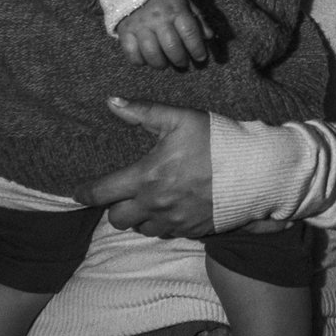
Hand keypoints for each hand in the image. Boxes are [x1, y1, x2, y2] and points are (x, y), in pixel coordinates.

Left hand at [88, 98, 216, 237]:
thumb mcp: (181, 118)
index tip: (79, 192)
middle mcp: (156, 205)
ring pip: (142, 229)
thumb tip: (111, 102)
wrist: (256, 171)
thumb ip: (143, 111)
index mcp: (147, 177)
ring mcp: (174, 221)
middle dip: (116, 207)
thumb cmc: (217, 141)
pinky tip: (172, 207)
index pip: (102, 193)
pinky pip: (166, 233)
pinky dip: (163, 223)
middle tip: (124, 194)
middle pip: (117, 219)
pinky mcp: (191, 231)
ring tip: (149, 201)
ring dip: (140, 217)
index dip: (85, 193)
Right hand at [116, 0, 208, 69]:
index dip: (197, 49)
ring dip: (161, 63)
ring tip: (165, 63)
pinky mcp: (125, 30)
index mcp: (175, 9)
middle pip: (171, 46)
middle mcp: (157, 17)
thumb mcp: (187, 2)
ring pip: (151, 53)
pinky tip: (146, 59)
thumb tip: (209, 37)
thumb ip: (198, 20)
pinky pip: (131, 53)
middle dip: (180, 60)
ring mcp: (139, 24)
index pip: (189, 32)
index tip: (201, 57)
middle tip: (183, 63)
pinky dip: (140, 61)